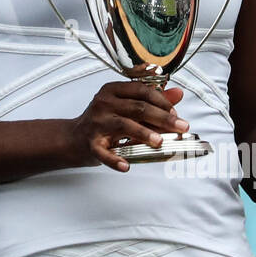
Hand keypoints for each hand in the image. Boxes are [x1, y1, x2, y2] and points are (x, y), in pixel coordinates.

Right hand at [68, 80, 187, 172]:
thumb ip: (152, 99)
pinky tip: (126, 166)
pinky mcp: (91, 144)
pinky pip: (104, 153)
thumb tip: (177, 94)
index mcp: (113, 90)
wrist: (74, 138)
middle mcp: (103, 104)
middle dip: (162, 117)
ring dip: (143, 133)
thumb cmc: (104, 120)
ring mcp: (96, 123)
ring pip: (124, 125)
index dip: (162, 100)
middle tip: (180, 126)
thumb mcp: (125, 105)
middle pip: (138, 108)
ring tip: (159, 141)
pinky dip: (115, 160)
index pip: (141, 90)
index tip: (176, 112)